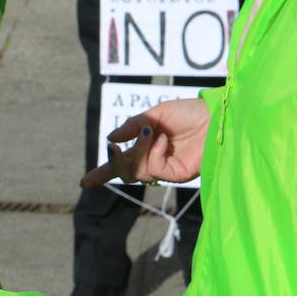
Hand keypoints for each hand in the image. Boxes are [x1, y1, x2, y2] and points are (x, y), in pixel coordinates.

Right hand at [81, 97, 210, 187]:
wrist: (213, 115)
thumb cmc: (188, 112)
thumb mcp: (155, 114)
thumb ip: (132, 126)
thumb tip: (111, 138)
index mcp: (147, 146)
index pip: (122, 163)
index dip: (102, 174)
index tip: (84, 183)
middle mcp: (154, 160)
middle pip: (125, 173)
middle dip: (115, 163)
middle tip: (114, 149)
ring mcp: (166, 169)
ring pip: (137, 173)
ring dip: (138, 150)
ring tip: (151, 132)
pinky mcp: (177, 175)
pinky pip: (153, 169)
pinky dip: (152, 153)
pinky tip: (162, 140)